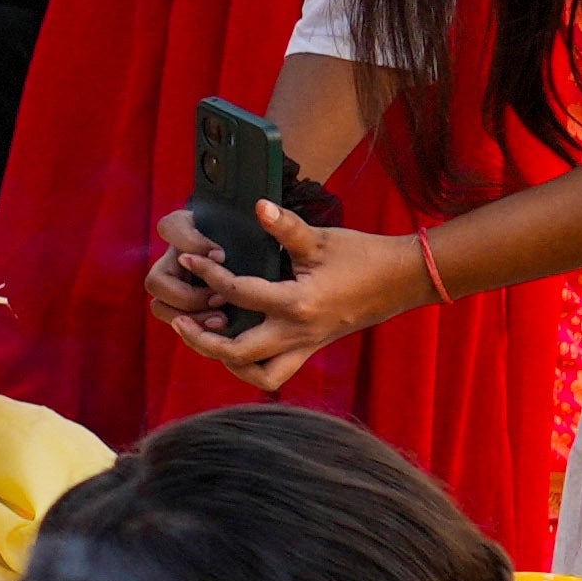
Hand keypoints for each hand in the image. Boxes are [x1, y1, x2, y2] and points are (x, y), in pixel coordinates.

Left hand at [154, 204, 409, 387]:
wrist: (402, 279)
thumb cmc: (362, 255)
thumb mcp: (321, 239)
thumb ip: (285, 226)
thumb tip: (258, 206)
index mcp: (297, 303)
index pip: (238, 294)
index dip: (209, 275)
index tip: (190, 260)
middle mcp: (299, 333)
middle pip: (237, 354)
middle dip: (202, 340)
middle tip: (180, 320)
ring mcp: (307, 346)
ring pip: (258, 374)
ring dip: (227, 361)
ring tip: (205, 336)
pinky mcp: (313, 349)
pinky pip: (276, 372)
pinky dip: (251, 366)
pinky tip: (235, 342)